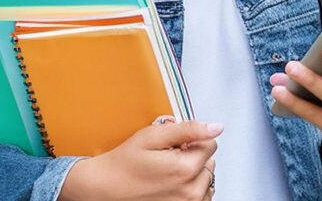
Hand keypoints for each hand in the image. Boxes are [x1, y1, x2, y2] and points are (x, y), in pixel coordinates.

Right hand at [58, 119, 220, 200]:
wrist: (106, 189)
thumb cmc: (125, 164)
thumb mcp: (153, 136)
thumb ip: (188, 129)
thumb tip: (216, 127)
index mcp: (185, 169)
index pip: (210, 144)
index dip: (191, 140)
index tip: (173, 145)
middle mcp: (191, 191)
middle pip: (209, 162)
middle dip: (192, 156)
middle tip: (167, 158)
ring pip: (206, 179)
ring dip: (193, 173)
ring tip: (167, 173)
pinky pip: (201, 196)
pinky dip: (190, 188)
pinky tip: (171, 185)